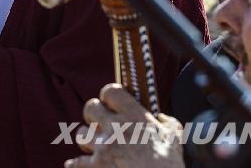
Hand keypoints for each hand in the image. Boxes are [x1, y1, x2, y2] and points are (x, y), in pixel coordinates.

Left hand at [65, 84, 184, 167]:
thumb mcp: (175, 138)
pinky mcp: (96, 166)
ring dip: (87, 140)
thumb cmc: (169, 164)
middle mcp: (116, 127)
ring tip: (96, 146)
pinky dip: (76, 164)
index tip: (111, 104)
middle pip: (89, 108)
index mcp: (134, 116)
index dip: (108, 97)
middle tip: (101, 125)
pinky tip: (78, 164)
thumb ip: (167, 123)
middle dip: (94, 115)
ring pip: (81, 134)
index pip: (110, 91)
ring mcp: (104, 147)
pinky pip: (75, 162)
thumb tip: (161, 117)